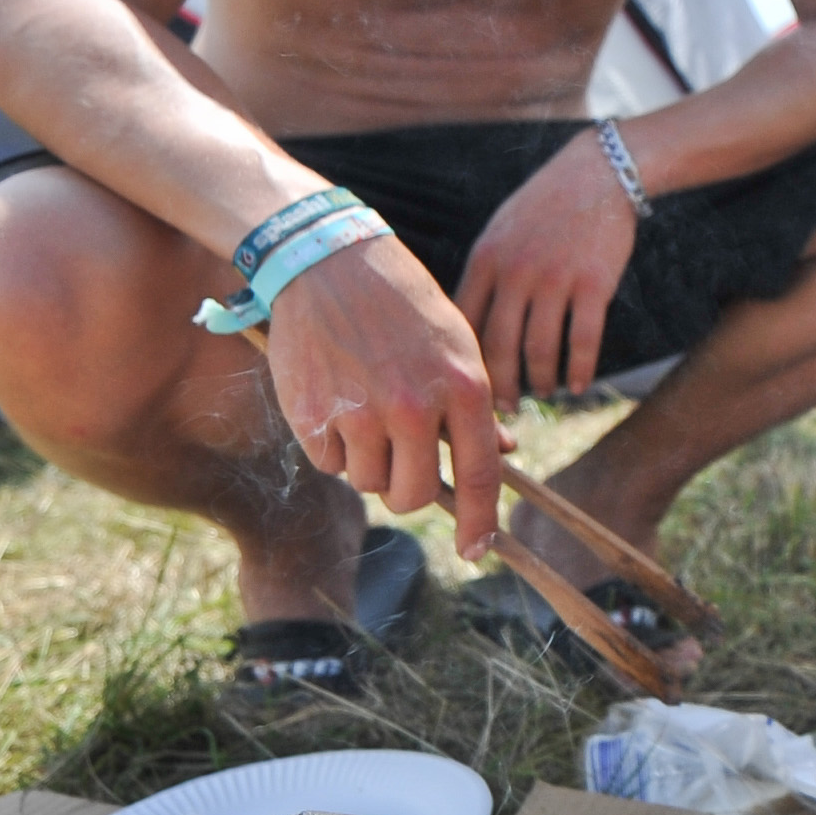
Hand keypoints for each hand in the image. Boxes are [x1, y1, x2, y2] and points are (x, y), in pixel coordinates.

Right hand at [261, 239, 509, 563]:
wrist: (330, 262)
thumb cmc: (402, 304)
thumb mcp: (457, 343)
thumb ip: (475, 404)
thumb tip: (502, 454)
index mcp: (463, 388)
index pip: (479, 477)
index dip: (479, 523)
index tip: (476, 552)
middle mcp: (415, 407)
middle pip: (413, 496)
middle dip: (406, 489)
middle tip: (398, 456)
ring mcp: (362, 413)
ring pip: (368, 483)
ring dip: (366, 462)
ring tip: (363, 408)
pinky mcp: (313, 415)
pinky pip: (329, 463)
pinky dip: (331, 445)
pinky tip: (333, 399)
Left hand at [455, 127, 641, 406]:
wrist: (597, 173)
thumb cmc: (544, 207)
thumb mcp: (500, 233)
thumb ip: (483, 277)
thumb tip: (464, 330)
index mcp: (485, 261)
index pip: (464, 326)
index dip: (464, 364)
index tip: (467, 389)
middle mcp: (515, 272)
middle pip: (498, 346)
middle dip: (500, 387)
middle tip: (504, 412)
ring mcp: (555, 278)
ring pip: (540, 349)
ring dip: (541, 381)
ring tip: (544, 392)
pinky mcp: (594, 283)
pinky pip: (583, 340)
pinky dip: (580, 369)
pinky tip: (579, 384)